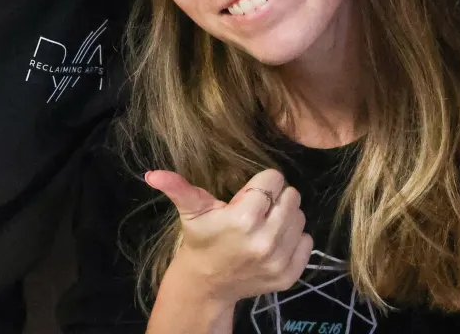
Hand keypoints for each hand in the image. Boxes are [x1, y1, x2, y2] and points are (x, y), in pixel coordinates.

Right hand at [148, 168, 313, 304]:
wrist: (206, 284)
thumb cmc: (201, 240)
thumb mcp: (191, 211)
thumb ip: (177, 188)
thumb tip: (152, 175)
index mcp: (243, 219)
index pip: (273, 180)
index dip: (262, 183)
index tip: (248, 194)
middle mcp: (265, 240)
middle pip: (292, 197)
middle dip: (276, 198)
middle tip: (258, 209)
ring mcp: (278, 260)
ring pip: (301, 218)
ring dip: (286, 217)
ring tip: (265, 224)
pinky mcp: (289, 275)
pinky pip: (307, 242)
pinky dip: (295, 239)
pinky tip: (274, 241)